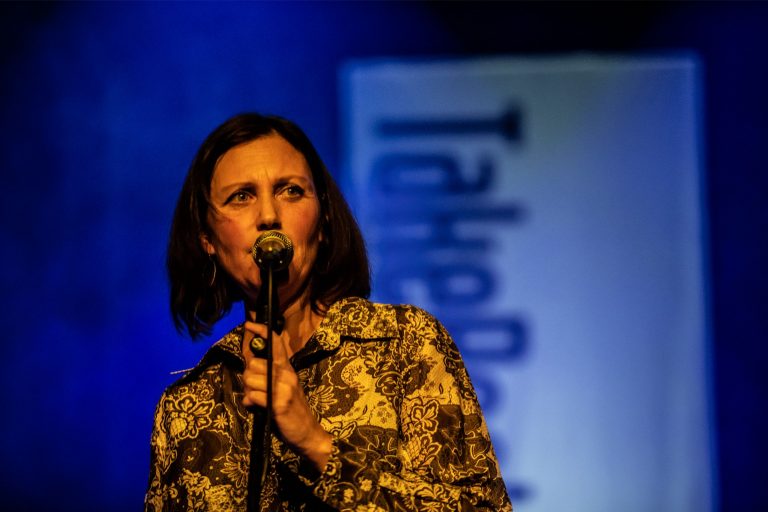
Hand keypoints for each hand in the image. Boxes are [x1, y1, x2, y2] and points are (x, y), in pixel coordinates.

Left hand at [242, 321, 331, 470]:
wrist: (307, 433)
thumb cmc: (291, 410)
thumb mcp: (282, 388)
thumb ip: (267, 376)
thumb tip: (248, 368)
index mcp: (287, 369)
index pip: (276, 344)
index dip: (262, 332)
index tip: (250, 324)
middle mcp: (286, 374)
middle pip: (253, 364)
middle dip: (247, 376)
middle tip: (253, 388)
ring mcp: (283, 388)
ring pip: (250, 379)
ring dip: (248, 391)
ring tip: (257, 400)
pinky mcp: (279, 403)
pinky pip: (253, 396)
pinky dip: (250, 402)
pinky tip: (257, 408)